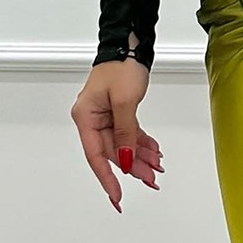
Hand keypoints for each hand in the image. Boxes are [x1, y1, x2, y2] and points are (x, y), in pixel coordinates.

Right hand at [72, 60, 162, 211]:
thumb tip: (127, 159)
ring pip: (123, 146)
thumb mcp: (125, 102)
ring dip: (140, 157)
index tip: (117, 196)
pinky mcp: (116, 113)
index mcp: (86, 117)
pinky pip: (128, 135)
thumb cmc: (121, 66)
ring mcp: (105, 117)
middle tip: (150, 180)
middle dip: (133, 167)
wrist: (129, 47)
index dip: (107, 178)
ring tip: (156, 167)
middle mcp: (92, 119)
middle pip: (113, 152)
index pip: (96, 155)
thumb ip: (126, 133)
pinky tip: (154, 152)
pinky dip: (141, 143)